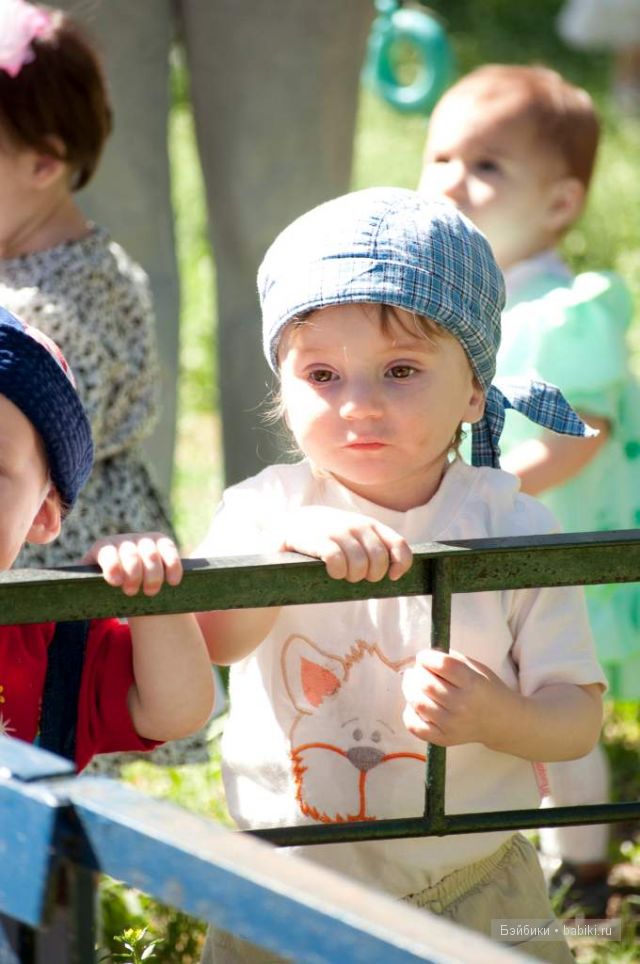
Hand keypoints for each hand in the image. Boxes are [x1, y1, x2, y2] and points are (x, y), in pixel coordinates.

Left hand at [83, 532, 182, 596]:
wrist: (132, 579)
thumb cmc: (107, 587)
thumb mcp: (92, 585)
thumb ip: (79, 587)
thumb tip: (58, 597)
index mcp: (102, 549)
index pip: (107, 552)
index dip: (112, 566)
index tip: (116, 582)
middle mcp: (123, 540)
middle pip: (131, 554)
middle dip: (134, 574)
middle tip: (133, 593)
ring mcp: (144, 539)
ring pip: (151, 554)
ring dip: (153, 575)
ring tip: (151, 592)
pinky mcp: (163, 542)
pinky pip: (170, 551)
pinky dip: (173, 566)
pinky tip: (173, 582)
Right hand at [279, 506, 411, 581]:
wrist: (292, 524)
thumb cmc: (329, 537)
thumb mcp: (355, 536)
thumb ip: (375, 546)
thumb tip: (397, 571)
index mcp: (370, 525)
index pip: (398, 544)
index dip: (400, 564)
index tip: (391, 577)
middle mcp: (357, 525)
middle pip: (379, 560)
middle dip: (371, 576)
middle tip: (357, 576)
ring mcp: (338, 531)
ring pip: (360, 564)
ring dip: (352, 576)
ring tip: (342, 574)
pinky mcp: (318, 539)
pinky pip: (337, 561)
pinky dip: (337, 571)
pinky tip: (331, 572)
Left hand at [402, 648, 514, 747]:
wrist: (502, 722)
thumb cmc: (488, 690)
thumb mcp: (477, 669)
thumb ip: (452, 660)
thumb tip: (425, 657)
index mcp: (472, 683)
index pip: (442, 665)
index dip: (426, 657)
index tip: (423, 657)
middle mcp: (461, 705)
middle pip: (426, 684)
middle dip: (417, 672)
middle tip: (418, 670)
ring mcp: (451, 725)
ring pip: (418, 703)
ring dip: (409, 688)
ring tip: (413, 683)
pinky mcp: (444, 739)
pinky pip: (415, 726)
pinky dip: (408, 713)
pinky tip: (413, 704)